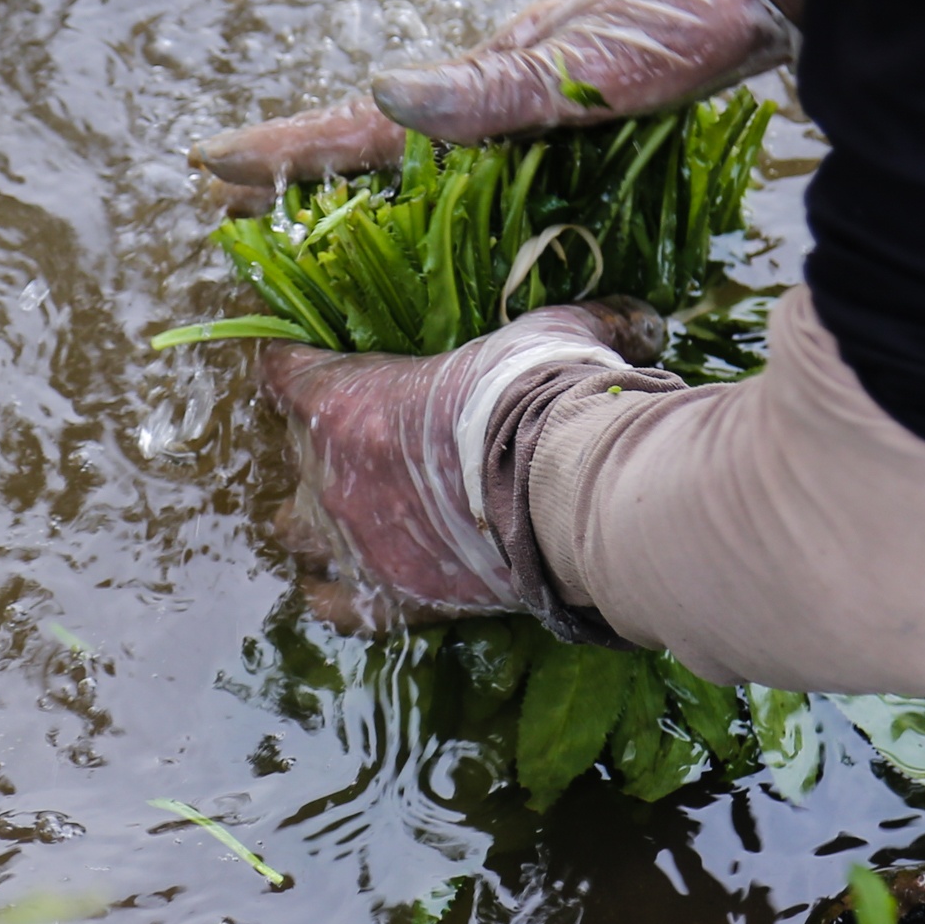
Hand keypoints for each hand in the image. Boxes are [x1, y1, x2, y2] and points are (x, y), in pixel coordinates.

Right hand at [191, 0, 793, 189]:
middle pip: (373, 142)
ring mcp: (523, 101)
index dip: (287, 152)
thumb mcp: (586, 65)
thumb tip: (382, 92)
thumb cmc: (679, 26)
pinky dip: (425, 185)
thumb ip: (491, 89)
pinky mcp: (562, 113)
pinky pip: (470, 162)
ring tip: (297, 210)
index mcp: (483, 85)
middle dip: (298, 172)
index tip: (209, 166)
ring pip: (417, 152)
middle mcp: (491, 93)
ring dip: (352, 181)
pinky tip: (427, 202)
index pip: (362, 127)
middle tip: (225, 203)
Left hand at [262, 298, 666, 630]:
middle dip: (315, 449)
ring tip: (339, 515)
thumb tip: (640, 319)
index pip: (284, 374)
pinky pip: (334, 604)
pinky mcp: (390, 597)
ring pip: (296, 533)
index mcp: (348, 403)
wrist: (567, 488)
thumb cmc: (544, 398)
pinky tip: (346, 586)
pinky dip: (336, 593)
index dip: (289, 365)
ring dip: (312, 522)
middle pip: (291, 457)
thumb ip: (584, 319)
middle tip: (353, 441)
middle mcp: (333, 476)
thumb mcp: (556, 336)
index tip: (296, 359)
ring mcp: (356, 542)